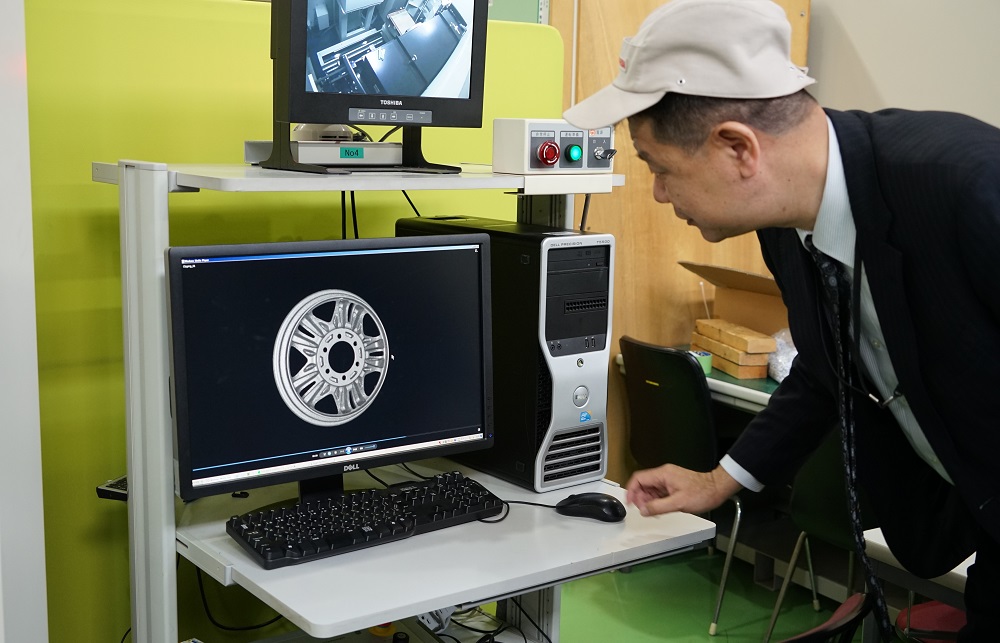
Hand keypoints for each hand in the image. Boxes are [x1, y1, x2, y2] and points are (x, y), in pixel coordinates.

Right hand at [625, 464, 741, 516]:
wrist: (717, 489)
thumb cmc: (702, 492)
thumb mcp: (678, 503)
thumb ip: (658, 507)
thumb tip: (644, 510)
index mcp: (663, 474)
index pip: (639, 479)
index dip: (631, 491)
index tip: (629, 502)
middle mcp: (664, 475)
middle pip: (643, 484)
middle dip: (640, 498)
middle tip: (643, 510)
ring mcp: (669, 480)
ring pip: (650, 489)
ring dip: (648, 501)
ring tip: (652, 511)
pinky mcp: (673, 485)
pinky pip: (659, 492)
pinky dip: (656, 501)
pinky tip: (659, 509)